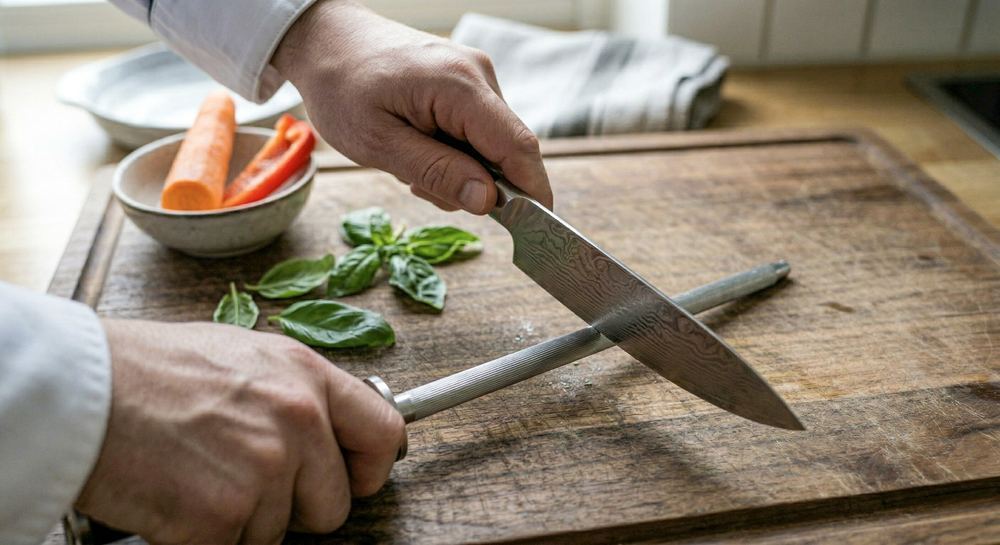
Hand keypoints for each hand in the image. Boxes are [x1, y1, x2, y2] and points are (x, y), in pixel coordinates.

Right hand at [75, 320, 404, 543]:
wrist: (84, 390)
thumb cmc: (152, 369)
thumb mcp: (245, 356)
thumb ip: (294, 392)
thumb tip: (324, 428)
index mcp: (308, 377)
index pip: (384, 434)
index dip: (370, 468)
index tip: (354, 477)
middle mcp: (298, 421)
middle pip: (335, 504)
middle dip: (296, 507)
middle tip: (246, 483)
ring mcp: (265, 469)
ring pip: (279, 533)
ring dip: (243, 520)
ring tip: (199, 474)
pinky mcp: (225, 515)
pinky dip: (205, 536)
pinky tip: (178, 496)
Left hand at [273, 0, 552, 213]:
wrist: (326, 40)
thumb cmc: (342, 87)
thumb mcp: (378, 143)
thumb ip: (436, 172)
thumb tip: (487, 202)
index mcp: (459, 86)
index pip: (518, 147)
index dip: (533, 193)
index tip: (535, 231)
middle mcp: (478, 75)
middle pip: (508, 150)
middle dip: (476, 184)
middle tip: (420, 186)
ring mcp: (476, 76)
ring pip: (492, 145)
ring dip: (459, 169)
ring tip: (410, 160)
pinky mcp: (468, 82)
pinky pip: (479, 130)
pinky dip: (455, 151)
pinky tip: (419, 146)